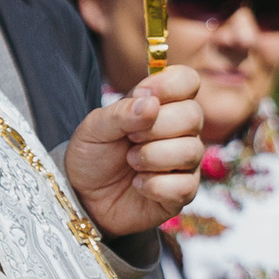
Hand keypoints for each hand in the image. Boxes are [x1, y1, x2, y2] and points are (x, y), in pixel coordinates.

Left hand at [62, 62, 205, 235]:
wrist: (84, 197)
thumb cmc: (93, 156)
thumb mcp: (95, 128)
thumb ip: (121, 112)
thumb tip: (151, 103)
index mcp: (161, 105)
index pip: (187, 80)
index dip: (171, 84)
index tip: (143, 93)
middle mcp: (180, 131)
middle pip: (193, 115)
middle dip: (156, 126)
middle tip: (130, 137)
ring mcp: (185, 162)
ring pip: (190, 151)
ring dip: (152, 156)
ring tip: (131, 161)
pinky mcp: (183, 192)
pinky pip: (184, 186)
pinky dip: (155, 186)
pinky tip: (138, 185)